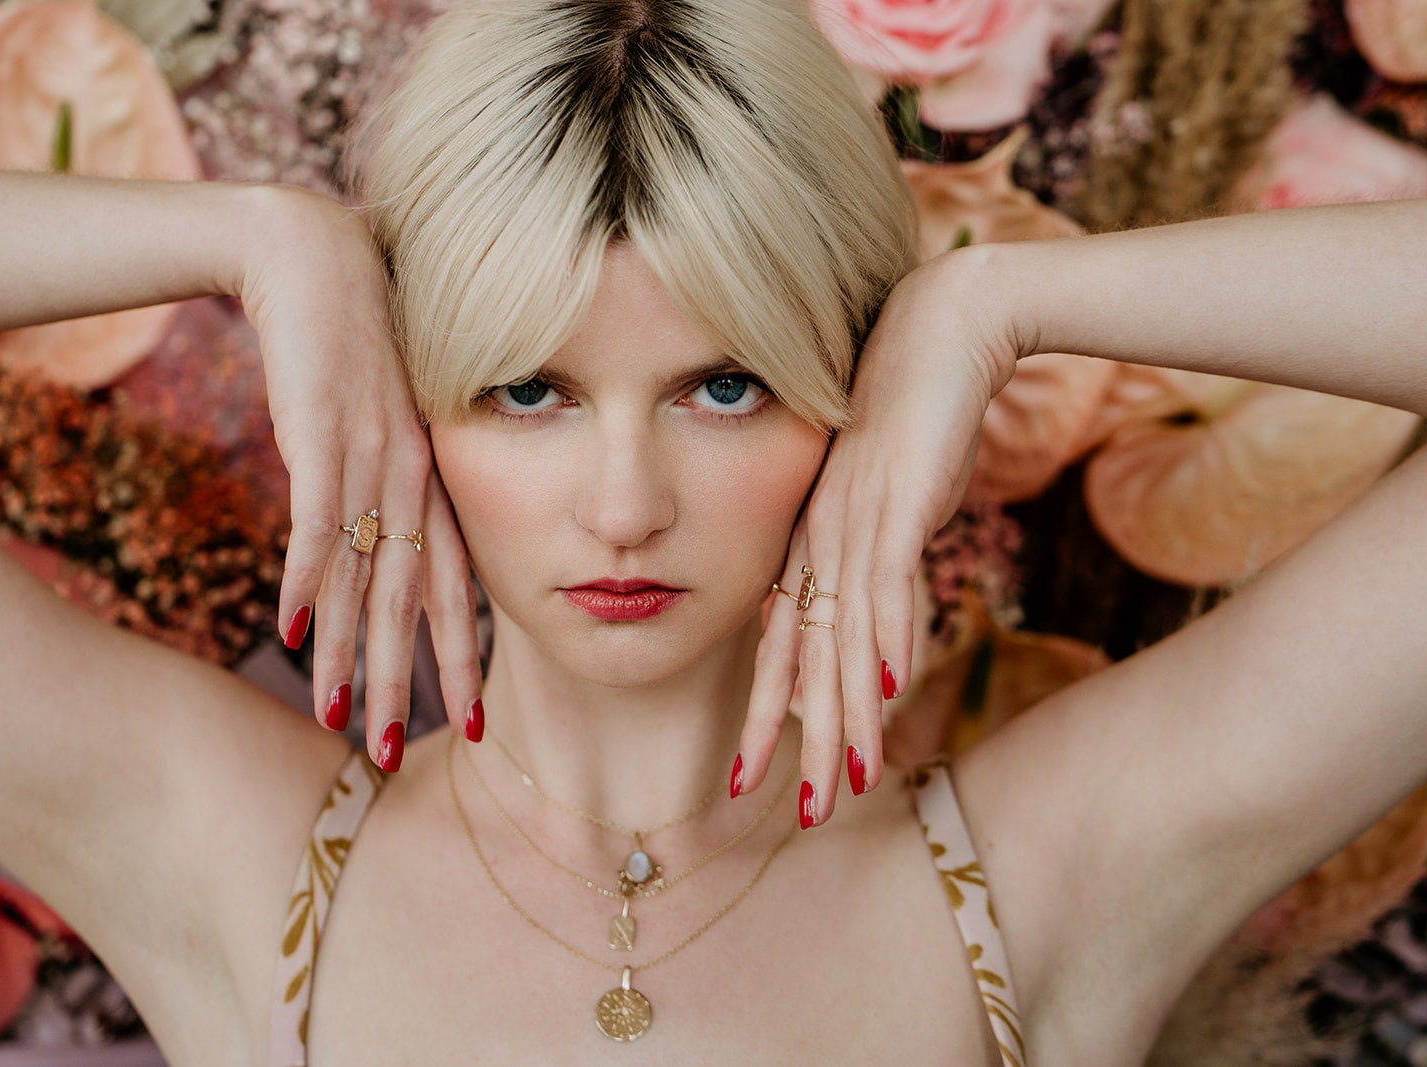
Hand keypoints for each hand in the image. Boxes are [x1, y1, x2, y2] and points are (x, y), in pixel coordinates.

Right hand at [232, 185, 483, 769]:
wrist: (322, 260)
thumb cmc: (356, 342)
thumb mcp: (382, 422)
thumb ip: (388, 483)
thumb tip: (375, 544)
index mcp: (435, 479)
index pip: (456, 586)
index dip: (462, 653)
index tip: (477, 718)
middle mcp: (414, 479)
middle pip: (415, 600)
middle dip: (412, 680)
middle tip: (406, 752)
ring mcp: (371, 458)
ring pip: (365, 578)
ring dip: (351, 654)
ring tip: (343, 720)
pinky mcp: (322, 434)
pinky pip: (317, 522)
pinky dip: (307, 579)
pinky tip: (294, 632)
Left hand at [734, 248, 1020, 824]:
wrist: (942, 326)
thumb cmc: (919, 412)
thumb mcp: (894, 498)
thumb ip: (882, 559)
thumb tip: (886, 617)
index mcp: (812, 541)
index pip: (782, 641)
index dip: (770, 711)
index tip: (752, 772)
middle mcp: (821, 539)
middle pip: (805, 656)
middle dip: (803, 740)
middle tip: (798, 811)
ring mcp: (855, 521)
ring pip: (842, 636)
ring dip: (845, 716)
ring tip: (843, 783)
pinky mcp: (897, 499)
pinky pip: (887, 580)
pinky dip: (884, 636)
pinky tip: (881, 690)